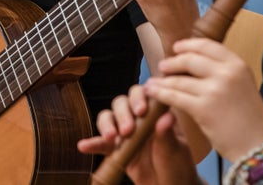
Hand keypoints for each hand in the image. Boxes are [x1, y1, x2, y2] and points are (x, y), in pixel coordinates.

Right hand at [77, 85, 201, 184]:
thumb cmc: (178, 168)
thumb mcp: (176, 152)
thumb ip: (168, 136)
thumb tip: (166, 117)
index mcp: (157, 112)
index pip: (144, 94)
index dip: (139, 97)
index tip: (141, 110)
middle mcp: (139, 118)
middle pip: (123, 103)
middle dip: (123, 114)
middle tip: (127, 131)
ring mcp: (126, 132)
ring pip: (109, 117)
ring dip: (107, 124)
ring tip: (111, 138)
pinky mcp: (116, 149)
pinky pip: (101, 143)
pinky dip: (92, 143)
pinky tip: (84, 146)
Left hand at [144, 38, 262, 160]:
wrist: (260, 146)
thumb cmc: (250, 119)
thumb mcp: (242, 85)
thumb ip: (223, 72)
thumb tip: (193, 61)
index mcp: (238, 65)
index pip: (207, 45)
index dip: (188, 45)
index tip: (176, 48)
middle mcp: (227, 73)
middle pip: (190, 59)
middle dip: (172, 62)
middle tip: (163, 66)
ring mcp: (215, 90)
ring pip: (179, 79)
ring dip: (162, 81)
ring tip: (151, 82)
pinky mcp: (203, 108)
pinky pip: (174, 96)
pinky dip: (160, 93)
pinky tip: (152, 92)